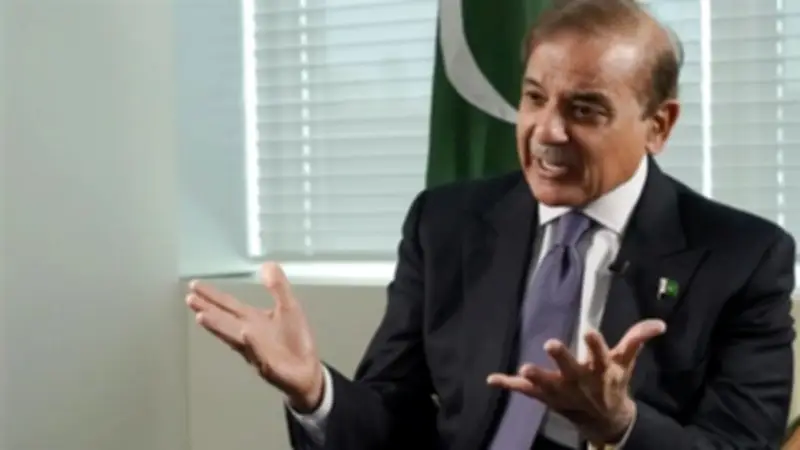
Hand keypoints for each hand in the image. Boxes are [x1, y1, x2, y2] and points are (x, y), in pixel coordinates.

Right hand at [185, 262, 324, 412]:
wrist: (306, 369)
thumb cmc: (294, 339)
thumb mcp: (290, 307)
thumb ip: (278, 287)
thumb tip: (267, 264)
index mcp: (252, 319)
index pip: (228, 305)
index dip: (212, 295)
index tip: (194, 285)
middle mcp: (248, 333)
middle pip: (224, 319)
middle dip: (208, 309)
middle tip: (189, 298)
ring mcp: (255, 349)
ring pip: (234, 336)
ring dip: (219, 327)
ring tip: (202, 316)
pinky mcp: (268, 364)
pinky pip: (259, 352)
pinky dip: (252, 343)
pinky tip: (246, 333)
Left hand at [487, 319, 665, 443]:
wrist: (605, 419)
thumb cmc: (612, 382)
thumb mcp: (625, 361)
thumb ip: (637, 339)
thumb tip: (660, 323)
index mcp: (600, 369)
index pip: (600, 354)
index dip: (595, 344)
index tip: (589, 332)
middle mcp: (580, 380)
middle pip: (571, 369)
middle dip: (561, 358)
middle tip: (551, 344)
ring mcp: (561, 390)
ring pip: (547, 383)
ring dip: (535, 376)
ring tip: (523, 368)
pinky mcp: (546, 396)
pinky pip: (526, 392)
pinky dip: (508, 385)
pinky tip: (492, 379)